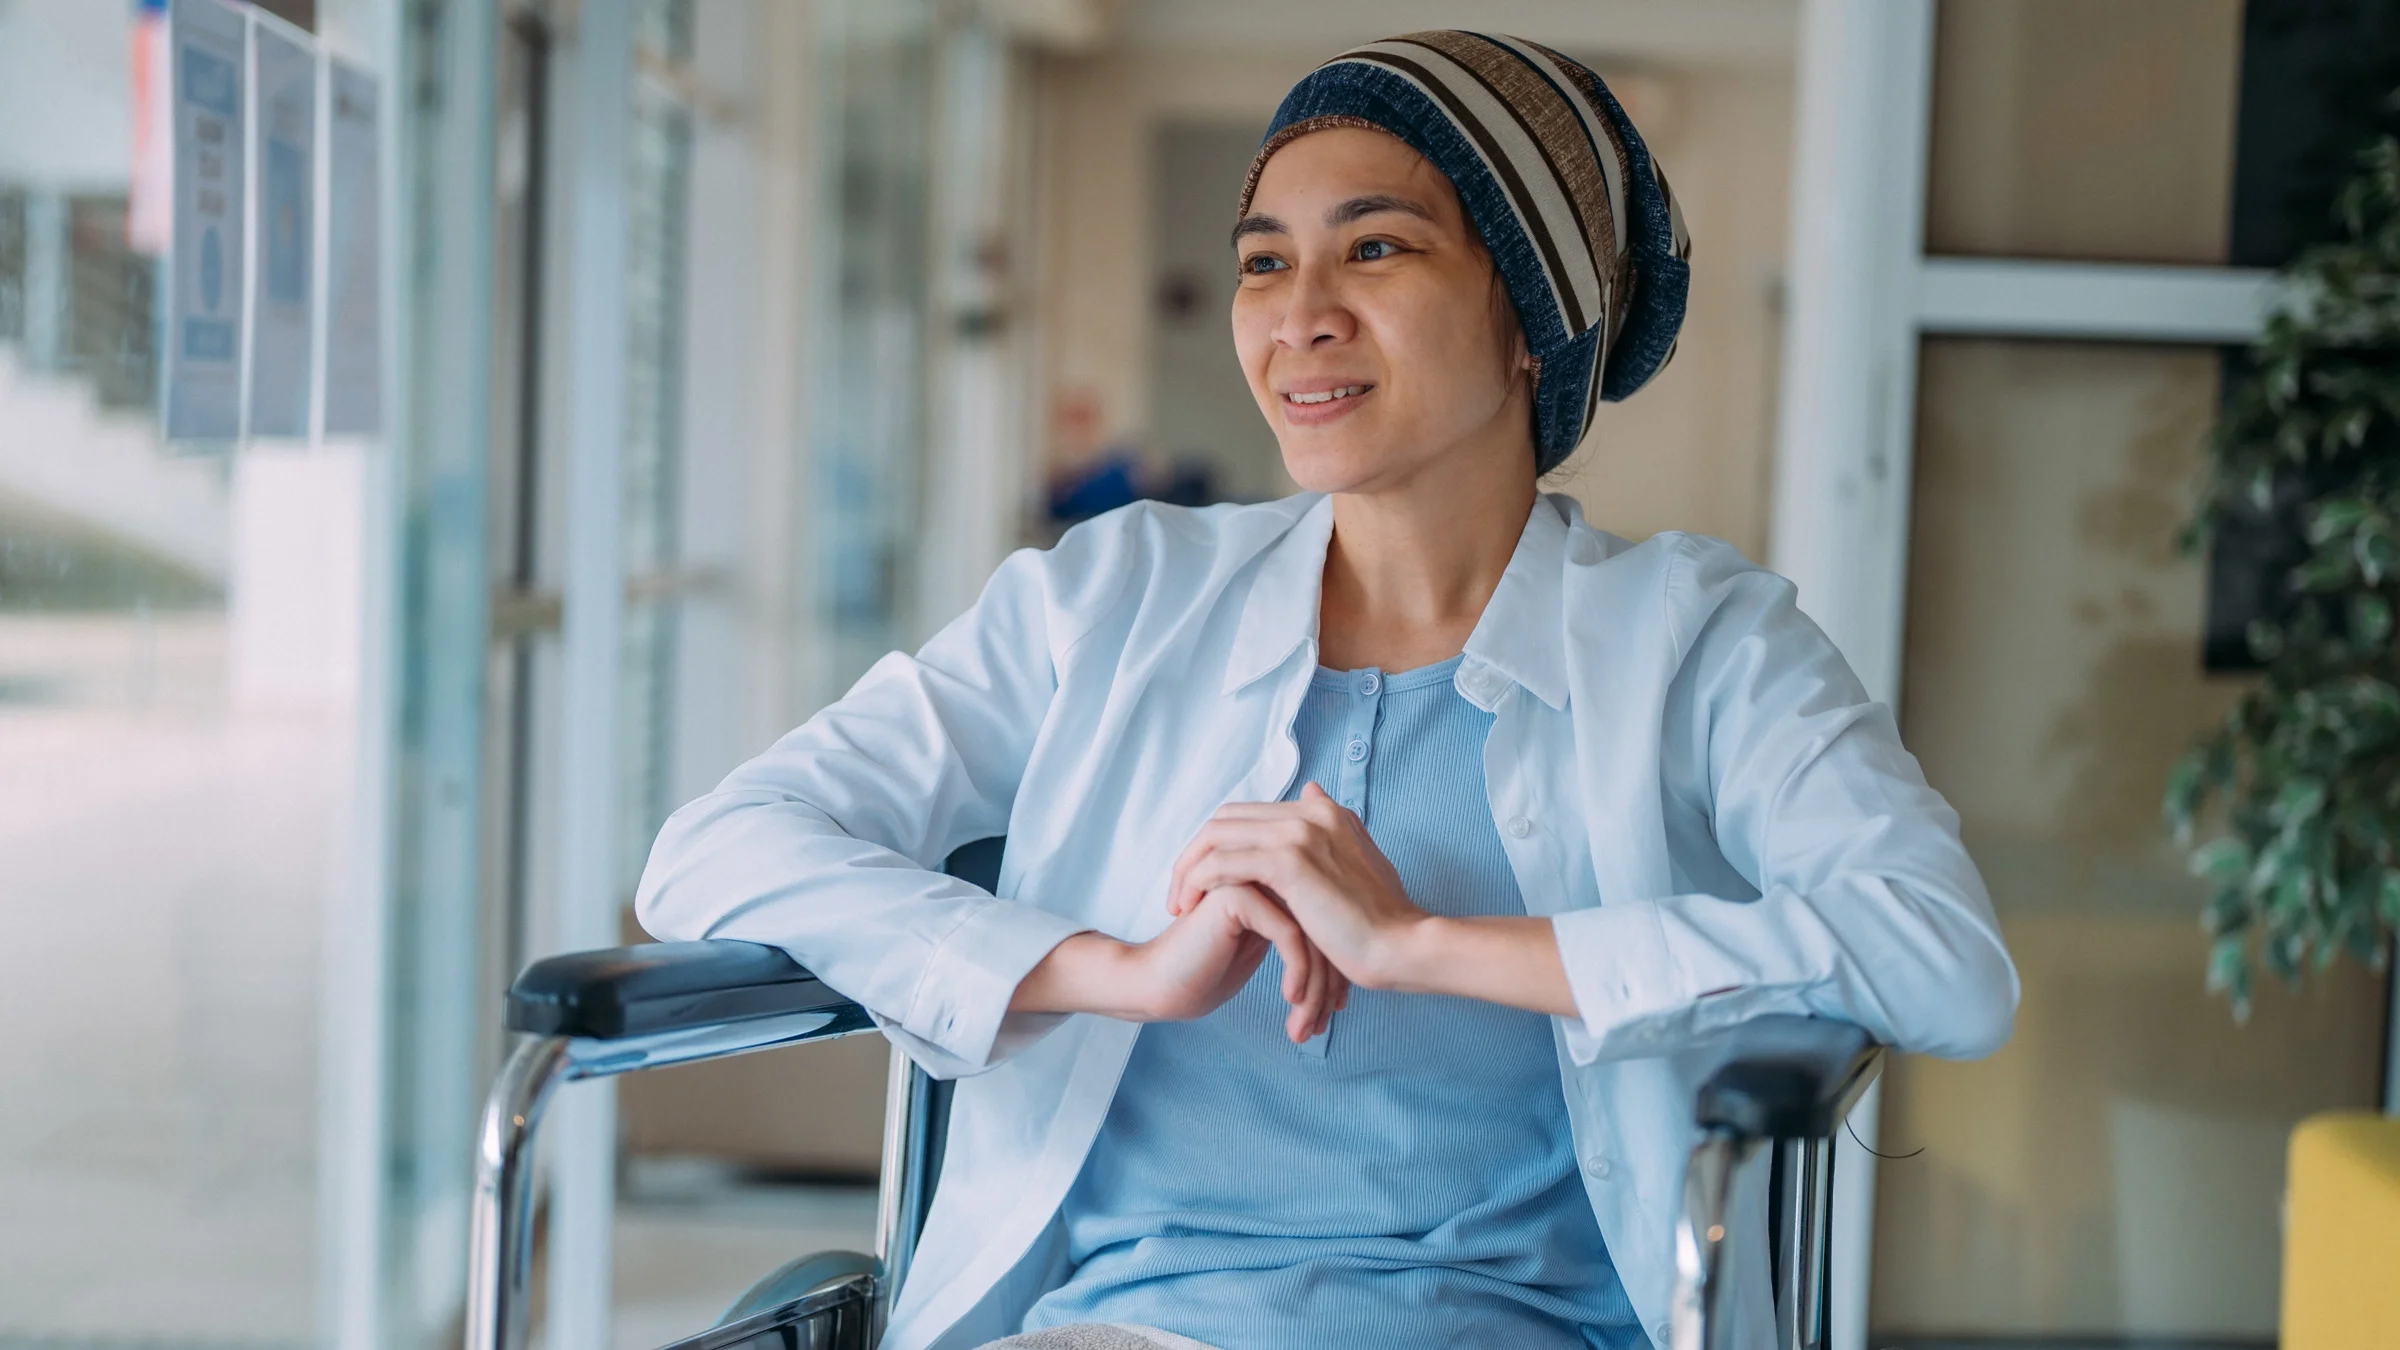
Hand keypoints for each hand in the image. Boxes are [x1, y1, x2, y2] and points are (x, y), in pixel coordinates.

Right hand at [1010, 883, 1345, 1042]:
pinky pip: (1290, 934)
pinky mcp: (1237, 893)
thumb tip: (1348, 953)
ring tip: (1307, 1024)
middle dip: (1330, 980)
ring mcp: (1250, 876)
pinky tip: (1291, 999)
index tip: (1337, 1008)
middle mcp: (1265, 871)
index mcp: (1274, 878)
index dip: (1337, 968)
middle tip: (1327, 1021)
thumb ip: (1299, 933)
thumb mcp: (1264, 950)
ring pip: (1310, 930)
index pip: (1325, 920)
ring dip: (1315, 986)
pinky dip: (1298, 972)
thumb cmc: (1209, 971)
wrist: (1160, 984)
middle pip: (1322, 923)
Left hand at [1168, 782, 1431, 989]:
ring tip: (1178, 903)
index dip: (1218, 845)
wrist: (1405, 945)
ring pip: (1217, 836)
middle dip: (1194, 853)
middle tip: (1180, 893)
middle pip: (1226, 818)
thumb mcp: (1358, 864)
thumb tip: (1312, 791)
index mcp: (1324, 813)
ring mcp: (1300, 833)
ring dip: (1188, 868)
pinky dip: (1199, 881)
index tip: (1203, 882)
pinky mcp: (1290, 862)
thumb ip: (1331, 833)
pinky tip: (1191, 905)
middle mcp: (1310, 812)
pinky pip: (1223, 862)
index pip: (1249, 814)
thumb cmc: (1383, 923)